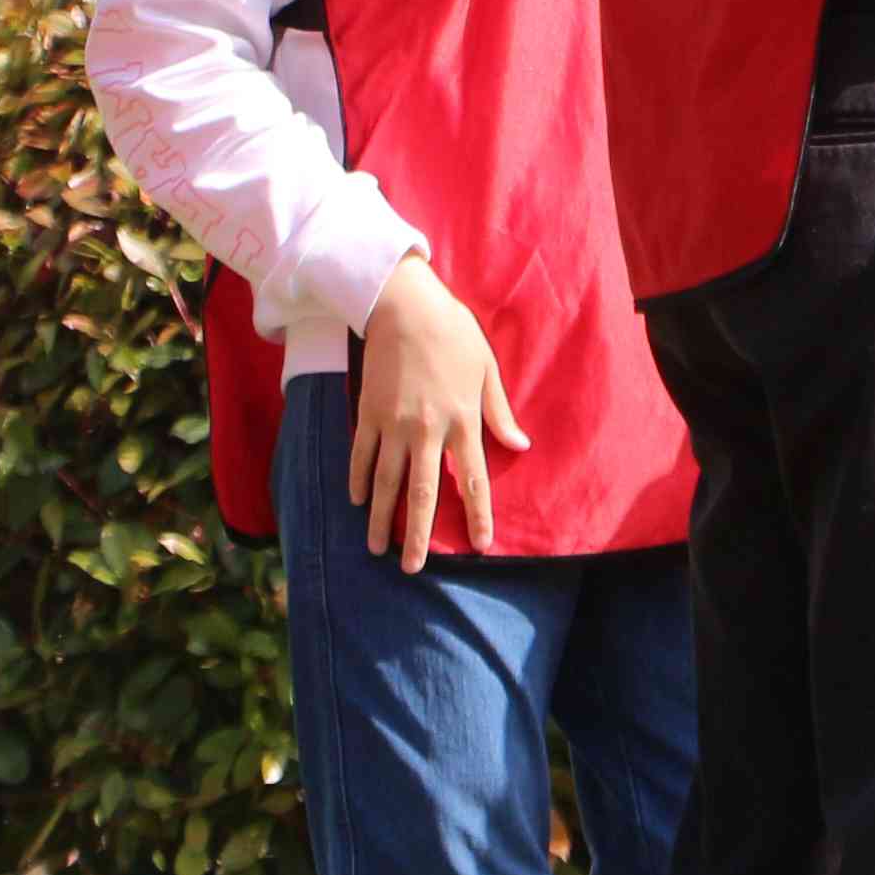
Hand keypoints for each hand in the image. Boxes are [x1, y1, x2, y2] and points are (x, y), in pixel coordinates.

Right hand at [349, 255, 521, 572]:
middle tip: (412, 568)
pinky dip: (356, 480)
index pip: (472, 480)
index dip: (478, 515)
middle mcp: (427, 430)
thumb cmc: (453, 334)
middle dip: (418, 535)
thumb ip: (499, 412)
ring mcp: (393, 424)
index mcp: (462, 421)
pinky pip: (360, 454)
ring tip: (376, 548)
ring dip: (380, 518)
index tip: (481, 546)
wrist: (405, 305)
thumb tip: (520, 446)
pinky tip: (355, 502)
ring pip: (385, 482)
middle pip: (423, 494)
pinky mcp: (368, 412)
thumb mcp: (487, 370)